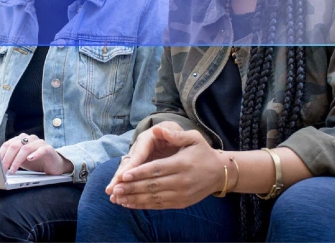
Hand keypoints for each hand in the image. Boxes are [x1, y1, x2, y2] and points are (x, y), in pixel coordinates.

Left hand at [0, 133, 73, 174]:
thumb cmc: (35, 162)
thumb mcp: (20, 160)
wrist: (53, 165)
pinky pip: (41, 150)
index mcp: (21, 139)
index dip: (1, 154)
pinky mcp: (48, 149)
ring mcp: (40, 143)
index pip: (8, 144)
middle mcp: (30, 139)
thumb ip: (11, 159)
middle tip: (3, 169)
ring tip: (13, 170)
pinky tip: (30, 159)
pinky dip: (35, 154)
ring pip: (26, 148)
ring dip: (17, 160)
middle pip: (15, 145)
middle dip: (7, 158)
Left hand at [109, 127, 224, 209]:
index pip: (156, 169)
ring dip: (135, 199)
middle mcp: (181, 181)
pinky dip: (144, 205)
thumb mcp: (194, 138)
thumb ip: (176, 135)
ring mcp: (181, 194)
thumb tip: (159, 129)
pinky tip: (130, 204)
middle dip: (132, 188)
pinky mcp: (181, 203)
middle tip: (115, 189)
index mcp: (182, 164)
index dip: (139, 173)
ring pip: (154, 198)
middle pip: (152, 186)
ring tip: (118, 198)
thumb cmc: (203, 152)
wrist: (219, 172)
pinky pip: (159, 205)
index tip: (124, 175)